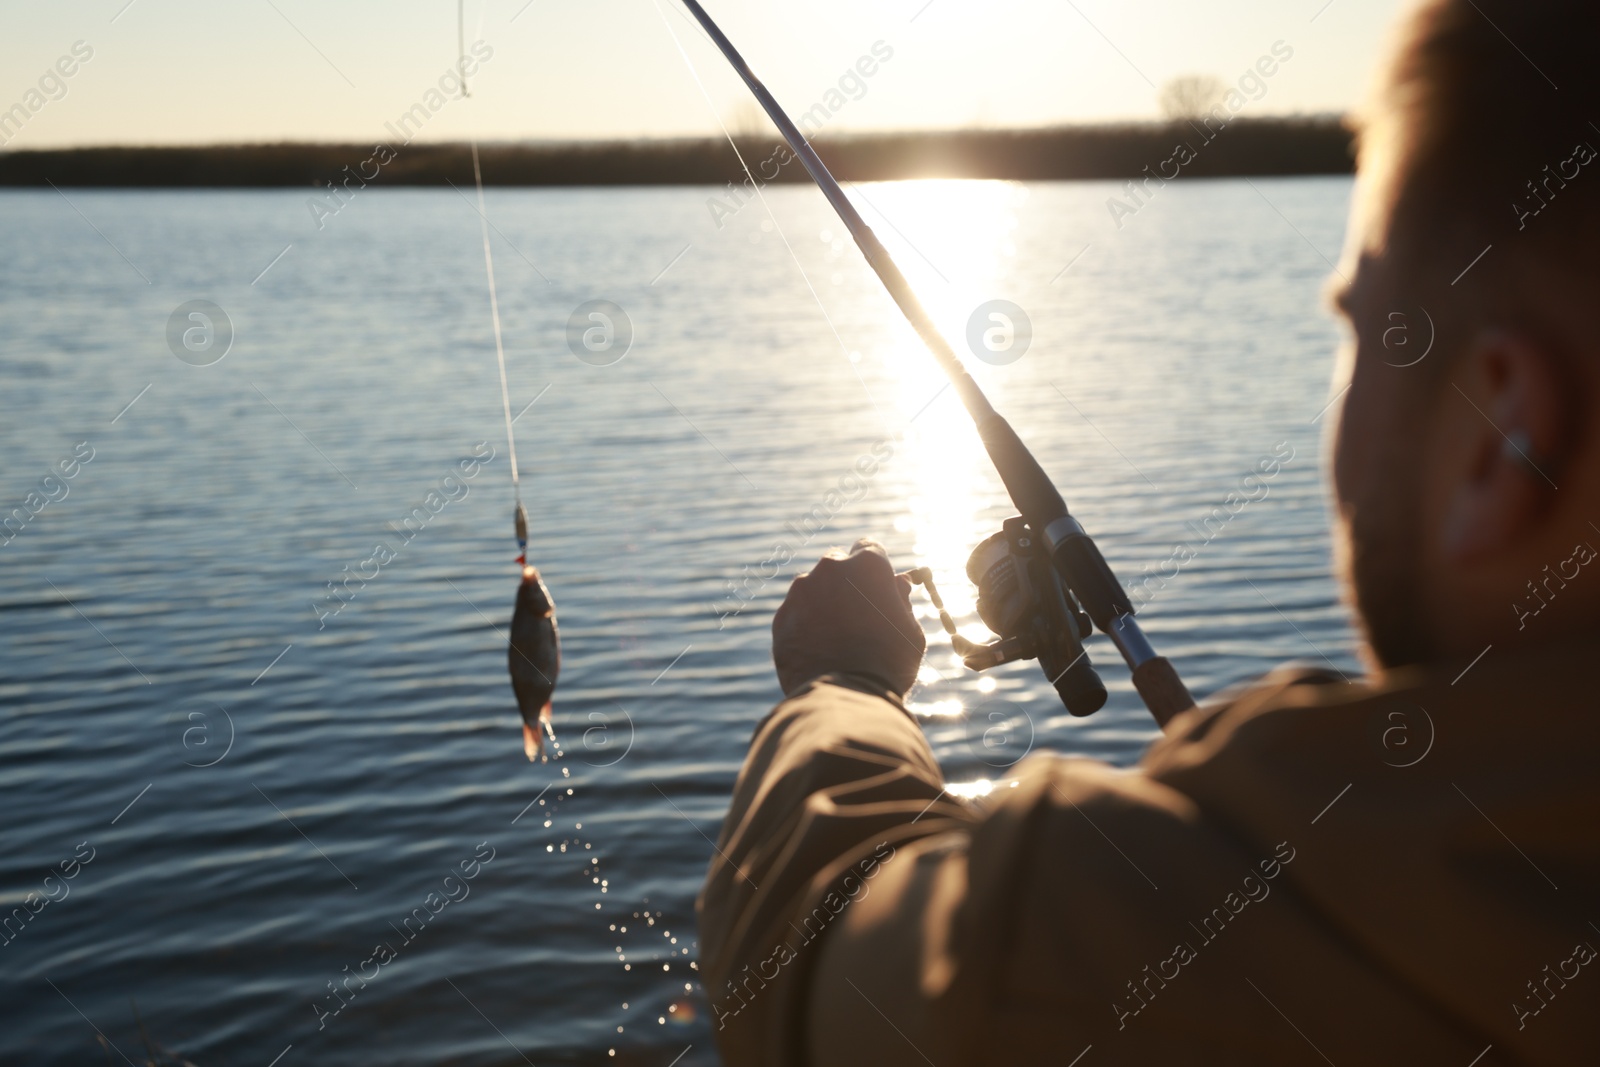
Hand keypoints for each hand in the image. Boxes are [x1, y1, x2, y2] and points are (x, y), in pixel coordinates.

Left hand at [772, 539, 925, 696]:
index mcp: (867, 565)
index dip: (874, 568)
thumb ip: (901, 601)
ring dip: (823, 603)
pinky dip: (804, 626)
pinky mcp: (781, 617)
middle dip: (846, 582)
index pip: (869, 548)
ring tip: (837, 640)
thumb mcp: (909, 631)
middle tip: (857, 615)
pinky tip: (818, 652)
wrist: (845, 699)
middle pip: (837, 565)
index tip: (876, 585)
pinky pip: (795, 614)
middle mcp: (830, 568)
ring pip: (812, 589)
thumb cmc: (888, 664)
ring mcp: (800, 592)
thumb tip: (898, 584)